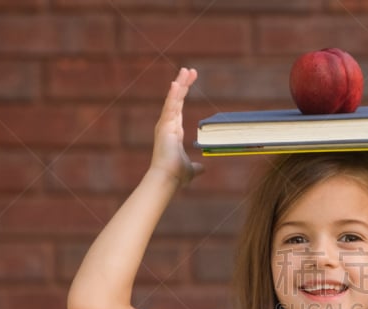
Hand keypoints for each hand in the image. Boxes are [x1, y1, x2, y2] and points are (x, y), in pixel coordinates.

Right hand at [150, 67, 203, 187]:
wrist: (168, 178)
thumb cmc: (176, 174)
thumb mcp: (191, 169)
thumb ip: (197, 167)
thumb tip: (203, 168)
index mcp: (174, 132)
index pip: (179, 108)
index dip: (184, 94)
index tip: (189, 81)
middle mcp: (168, 125)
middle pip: (176, 100)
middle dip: (183, 84)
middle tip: (189, 70)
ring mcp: (165, 124)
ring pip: (173, 100)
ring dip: (180, 84)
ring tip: (186, 70)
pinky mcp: (165, 126)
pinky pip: (170, 107)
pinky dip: (173, 95)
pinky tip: (177, 83)